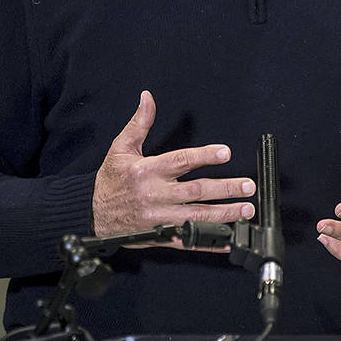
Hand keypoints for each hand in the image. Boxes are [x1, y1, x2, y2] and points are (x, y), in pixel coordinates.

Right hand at [92, 91, 255, 244]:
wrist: (93, 214)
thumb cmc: (110, 180)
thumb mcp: (121, 148)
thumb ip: (139, 123)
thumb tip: (147, 97)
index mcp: (146, 171)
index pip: (180, 161)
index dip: (205, 156)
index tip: (226, 153)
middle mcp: (154, 195)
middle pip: (196, 191)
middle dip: (225, 189)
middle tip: (248, 185)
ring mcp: (159, 219)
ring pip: (197, 217)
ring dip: (224, 214)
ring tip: (246, 209)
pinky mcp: (160, 236)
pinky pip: (188, 241)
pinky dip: (209, 242)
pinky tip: (227, 239)